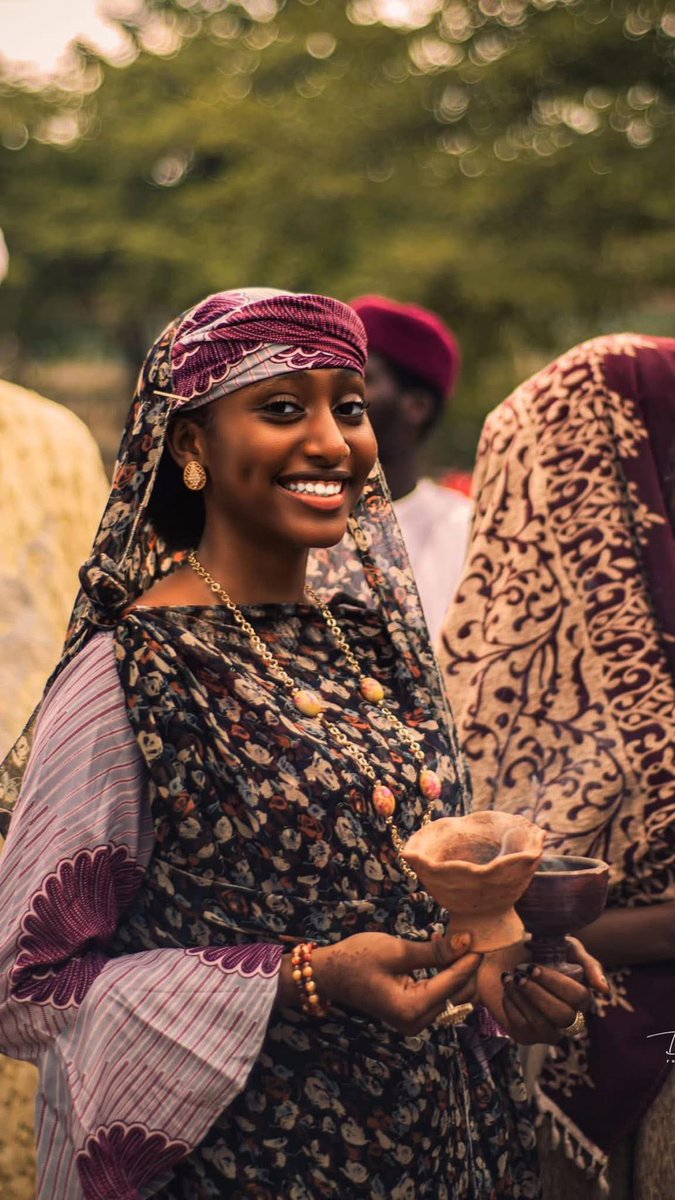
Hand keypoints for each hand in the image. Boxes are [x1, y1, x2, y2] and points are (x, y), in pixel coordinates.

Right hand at [278, 931, 481, 1034]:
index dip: (470, 959)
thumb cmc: (358, 958)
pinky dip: (444, 975)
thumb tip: (467, 942)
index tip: (481, 938)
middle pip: (459, 994)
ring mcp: (415, 1021)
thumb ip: (435, 951)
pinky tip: (438, 952)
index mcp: (412, 1009)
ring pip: (453, 996)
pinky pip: (440, 995)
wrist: (330, 973)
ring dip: (456, 969)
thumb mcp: (397, 950)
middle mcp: (417, 1022)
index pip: (454, 983)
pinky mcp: (413, 1013)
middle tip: (465, 935)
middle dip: (465, 965)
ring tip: (449, 941)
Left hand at [498, 936, 608, 1044]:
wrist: (509, 958)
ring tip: (510, 977)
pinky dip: (510, 1003)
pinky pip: (520, 1026)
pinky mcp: (526, 1036)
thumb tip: (605, 990)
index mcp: (581, 999)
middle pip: (561, 1015)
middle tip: (520, 974)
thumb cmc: (543, 953)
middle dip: (538, 993)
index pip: (578, 997)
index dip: (556, 983)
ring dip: (522, 997)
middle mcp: (568, 1020)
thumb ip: (590, 965)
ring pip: (541, 1023)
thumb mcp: (569, 949)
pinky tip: (507, 987)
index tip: (534, 967)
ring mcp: (548, 1031)